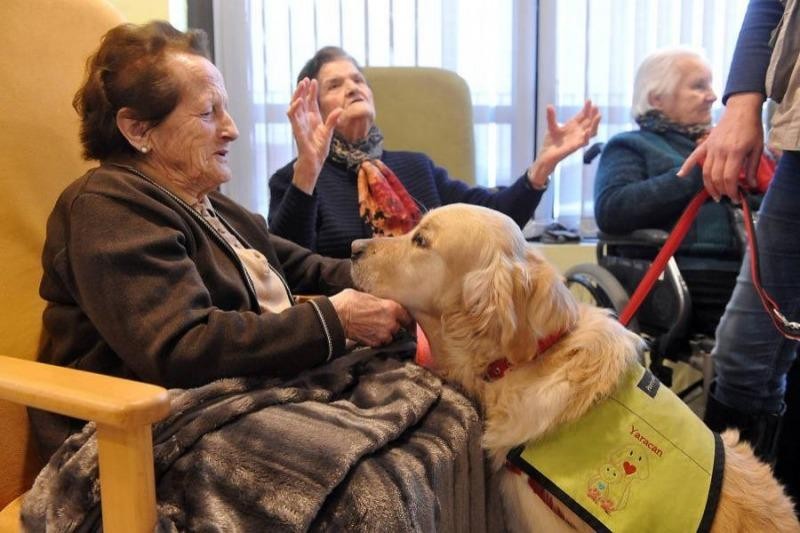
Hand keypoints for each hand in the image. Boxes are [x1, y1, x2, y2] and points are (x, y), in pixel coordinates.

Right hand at [287, 78, 342, 194]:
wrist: (314, 163)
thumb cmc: (319, 150)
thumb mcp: (328, 132)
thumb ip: (332, 120)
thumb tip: (340, 109)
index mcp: (312, 119)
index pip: (310, 102)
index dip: (311, 91)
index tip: (314, 80)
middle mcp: (304, 120)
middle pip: (302, 101)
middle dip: (303, 90)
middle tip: (306, 79)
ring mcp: (299, 124)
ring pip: (295, 105)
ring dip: (297, 95)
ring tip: (301, 85)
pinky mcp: (297, 130)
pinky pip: (293, 117)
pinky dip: (295, 108)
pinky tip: (299, 100)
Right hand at [330, 289, 412, 346]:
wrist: (336, 316)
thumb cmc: (349, 302)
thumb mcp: (368, 296)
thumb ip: (380, 303)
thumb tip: (381, 305)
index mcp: (392, 308)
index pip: (407, 316)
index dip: (406, 319)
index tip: (406, 321)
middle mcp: (391, 323)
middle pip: (398, 327)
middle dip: (392, 325)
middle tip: (381, 322)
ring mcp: (383, 335)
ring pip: (389, 336)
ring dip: (384, 333)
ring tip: (372, 328)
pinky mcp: (374, 343)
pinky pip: (380, 343)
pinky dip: (375, 340)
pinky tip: (367, 333)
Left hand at [529, 100, 600, 186]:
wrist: (546, 155)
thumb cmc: (550, 142)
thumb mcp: (551, 127)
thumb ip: (551, 117)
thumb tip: (549, 105)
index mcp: (573, 126)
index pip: (582, 116)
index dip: (586, 108)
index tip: (589, 100)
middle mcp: (577, 132)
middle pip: (589, 122)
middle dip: (593, 114)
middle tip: (596, 106)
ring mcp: (578, 139)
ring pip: (591, 131)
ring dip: (595, 124)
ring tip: (598, 116)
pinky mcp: (575, 147)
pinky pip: (584, 142)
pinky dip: (586, 136)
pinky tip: (587, 131)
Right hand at [677, 92, 764, 201]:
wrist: (741, 110)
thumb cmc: (752, 128)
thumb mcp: (758, 148)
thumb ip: (753, 167)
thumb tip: (752, 186)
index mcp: (736, 152)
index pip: (729, 177)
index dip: (732, 190)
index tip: (736, 198)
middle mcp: (721, 151)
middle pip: (716, 177)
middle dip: (722, 190)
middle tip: (728, 198)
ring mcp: (711, 148)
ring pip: (706, 171)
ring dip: (709, 186)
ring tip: (715, 195)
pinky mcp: (705, 144)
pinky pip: (693, 157)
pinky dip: (686, 166)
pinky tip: (680, 175)